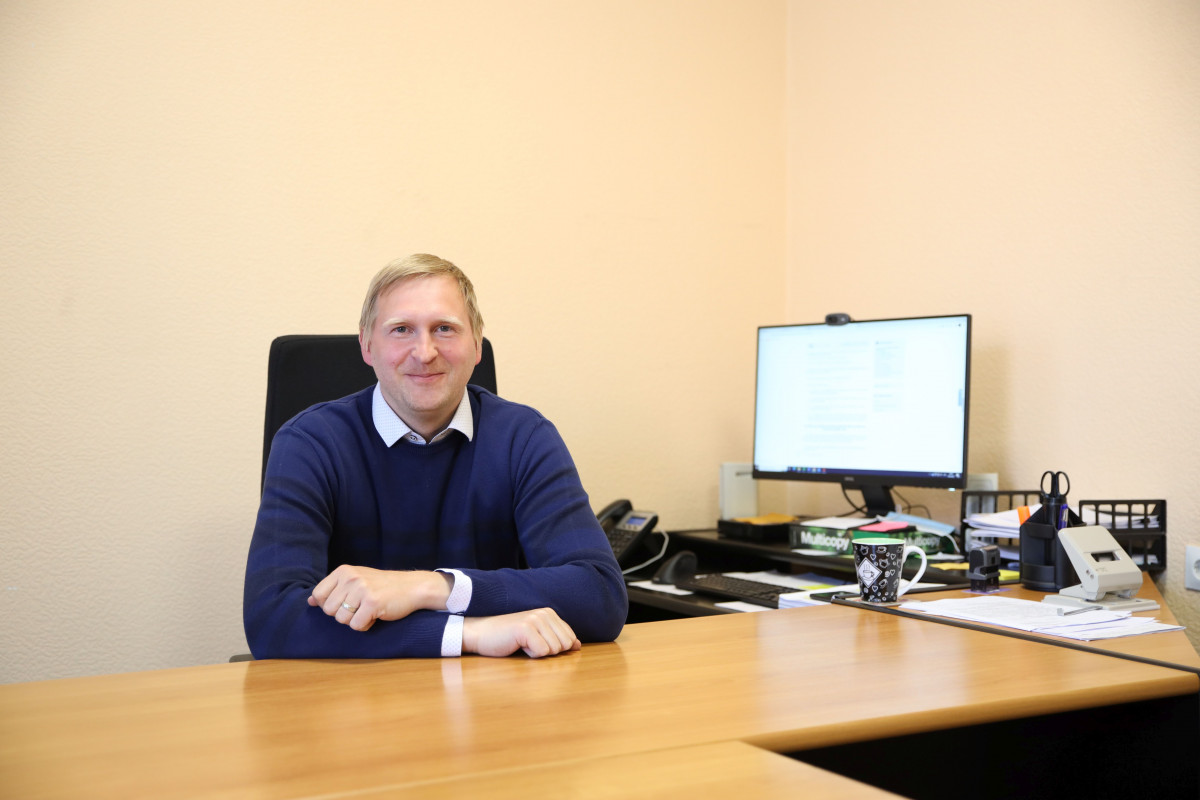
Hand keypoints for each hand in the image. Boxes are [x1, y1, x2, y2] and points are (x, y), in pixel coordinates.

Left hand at [308, 565, 451, 631]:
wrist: (412, 587)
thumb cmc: (382, 586)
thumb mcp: (355, 581)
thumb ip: (333, 589)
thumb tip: (310, 601)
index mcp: (343, 571)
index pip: (318, 595)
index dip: (330, 605)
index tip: (346, 602)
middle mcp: (351, 578)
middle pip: (329, 611)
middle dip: (343, 614)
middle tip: (360, 607)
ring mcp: (362, 590)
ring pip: (342, 620)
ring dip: (355, 620)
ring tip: (368, 610)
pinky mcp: (372, 603)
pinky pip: (357, 626)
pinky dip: (366, 625)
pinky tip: (375, 615)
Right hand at [462, 608, 580, 657]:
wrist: (481, 634)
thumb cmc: (509, 638)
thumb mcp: (537, 637)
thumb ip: (558, 639)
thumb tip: (578, 645)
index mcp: (550, 613)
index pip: (570, 639)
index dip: (554, 648)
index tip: (536, 643)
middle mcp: (545, 613)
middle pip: (564, 645)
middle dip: (548, 652)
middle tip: (529, 644)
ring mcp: (535, 619)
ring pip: (554, 650)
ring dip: (537, 653)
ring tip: (522, 644)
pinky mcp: (525, 628)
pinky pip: (541, 652)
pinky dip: (530, 655)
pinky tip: (518, 645)